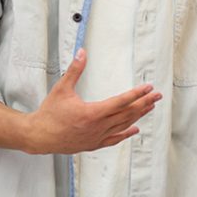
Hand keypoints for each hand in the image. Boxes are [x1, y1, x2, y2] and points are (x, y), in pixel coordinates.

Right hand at [27, 49, 160, 154]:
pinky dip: (126, 134)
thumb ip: (74, 70)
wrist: (39, 136)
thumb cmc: (49, 114)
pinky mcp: (93, 144)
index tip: (148, 88)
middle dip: (144, 103)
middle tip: (157, 96)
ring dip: (138, 116)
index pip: (121, 101)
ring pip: (123, 126)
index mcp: (92, 113)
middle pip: (127, 114)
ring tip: (150, 107)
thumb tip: (82, 53)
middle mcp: (98, 127)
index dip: (136, 94)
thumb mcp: (61, 89)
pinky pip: (114, 139)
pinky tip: (134, 129)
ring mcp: (97, 137)